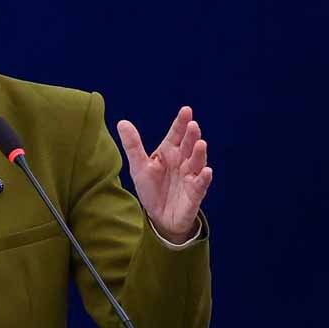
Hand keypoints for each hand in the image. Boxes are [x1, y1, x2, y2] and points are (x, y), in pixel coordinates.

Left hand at [116, 106, 211, 243]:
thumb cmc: (151, 188)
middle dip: (192, 135)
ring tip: (200, 143)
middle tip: (193, 125)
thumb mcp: (139, 166)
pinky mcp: (194, 193)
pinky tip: (206, 171)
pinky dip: (204, 178)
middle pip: (189, 145)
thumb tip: (122, 122)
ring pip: (197, 162)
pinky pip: (200, 185)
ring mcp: (190, 176)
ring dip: (199, 153)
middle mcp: (183, 161)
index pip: (176, 134)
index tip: (186, 110)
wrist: (158, 217)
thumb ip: (132, 145)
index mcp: (169, 152)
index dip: (181, 123)